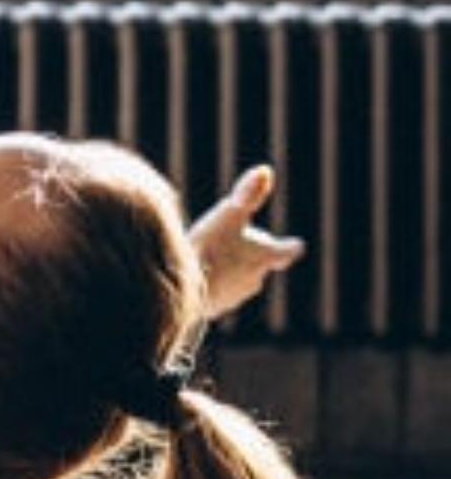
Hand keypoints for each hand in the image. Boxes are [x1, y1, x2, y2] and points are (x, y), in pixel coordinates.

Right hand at [190, 164, 305, 318]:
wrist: (183, 290)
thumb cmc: (209, 249)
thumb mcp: (228, 214)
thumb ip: (248, 194)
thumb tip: (265, 170)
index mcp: (265, 257)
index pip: (289, 250)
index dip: (290, 245)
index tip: (294, 244)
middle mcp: (256, 280)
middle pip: (260, 264)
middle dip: (248, 255)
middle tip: (228, 241)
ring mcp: (235, 296)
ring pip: (237, 279)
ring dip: (227, 269)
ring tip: (206, 259)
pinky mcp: (215, 308)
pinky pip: (217, 293)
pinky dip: (210, 284)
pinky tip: (193, 276)